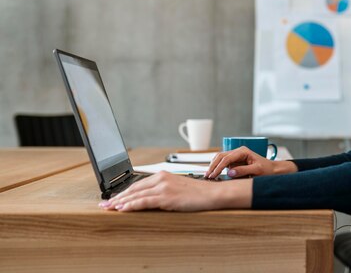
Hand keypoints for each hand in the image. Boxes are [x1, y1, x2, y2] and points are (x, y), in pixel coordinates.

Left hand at [98, 171, 251, 211]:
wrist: (212, 193)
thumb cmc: (198, 192)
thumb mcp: (177, 188)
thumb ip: (162, 191)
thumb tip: (149, 199)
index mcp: (163, 175)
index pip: (138, 184)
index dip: (124, 192)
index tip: (113, 199)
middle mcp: (161, 178)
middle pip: (134, 189)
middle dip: (117, 197)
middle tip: (104, 205)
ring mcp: (163, 187)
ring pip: (136, 195)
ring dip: (120, 202)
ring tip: (109, 209)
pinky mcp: (166, 196)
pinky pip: (144, 201)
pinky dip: (131, 205)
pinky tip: (123, 209)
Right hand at [206, 146, 296, 178]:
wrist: (272, 170)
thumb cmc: (267, 169)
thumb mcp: (257, 170)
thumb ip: (243, 171)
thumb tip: (230, 172)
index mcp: (243, 151)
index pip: (227, 158)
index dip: (219, 167)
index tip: (213, 175)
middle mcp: (238, 151)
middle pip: (221, 156)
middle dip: (213, 166)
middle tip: (208, 176)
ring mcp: (236, 156)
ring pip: (220, 158)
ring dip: (214, 165)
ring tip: (208, 175)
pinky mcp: (235, 161)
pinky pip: (223, 162)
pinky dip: (217, 167)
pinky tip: (214, 173)